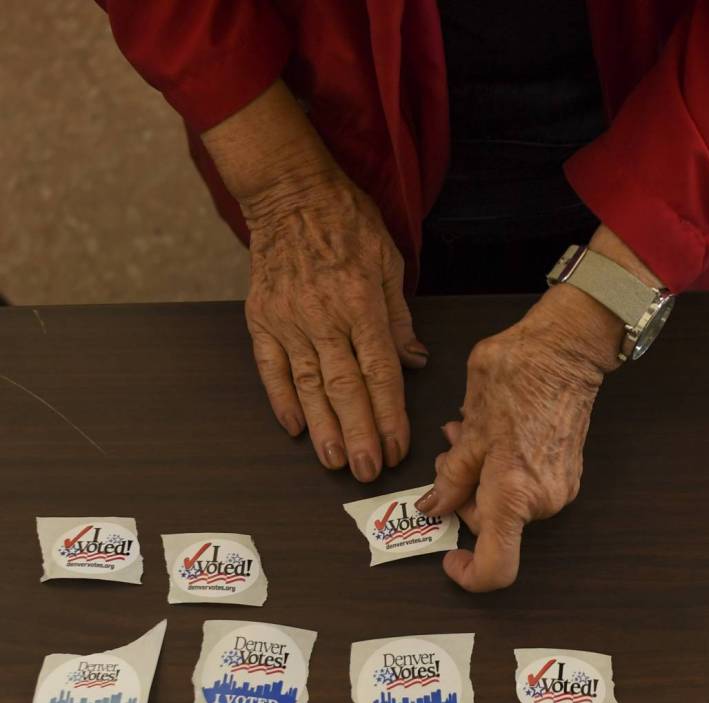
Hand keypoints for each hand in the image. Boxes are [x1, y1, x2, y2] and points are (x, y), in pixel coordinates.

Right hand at [244, 176, 425, 479]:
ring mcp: (289, 319)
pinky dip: (282, 399)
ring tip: (333, 461)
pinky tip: (295, 427)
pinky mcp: (262, 318)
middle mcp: (324, 317)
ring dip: (323, 428)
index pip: (380, 373)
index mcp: (361, 304)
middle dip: (358, 434)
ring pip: (307, 386)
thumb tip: (414, 362)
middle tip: (367, 470)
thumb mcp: (389, 263)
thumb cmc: (346, 222)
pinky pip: (271, 367)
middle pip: (344, 388)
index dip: (389, 415)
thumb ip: (399, 319)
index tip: (397, 446)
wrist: (289, 192)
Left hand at [415, 283, 622, 589]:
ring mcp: (560, 488)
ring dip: (480, 476)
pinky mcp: (567, 472)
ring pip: (506, 502)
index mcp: (515, 497)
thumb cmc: (520, 381)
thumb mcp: (471, 431)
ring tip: (468, 431)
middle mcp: (543, 502)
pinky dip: (502, 469)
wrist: (566, 352)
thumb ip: (451, 478)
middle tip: (448, 452)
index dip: (468, 574)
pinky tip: (493, 433)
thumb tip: (435, 506)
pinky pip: (525, 486)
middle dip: (464, 495)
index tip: (450, 558)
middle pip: (493, 525)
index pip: (497, 567)